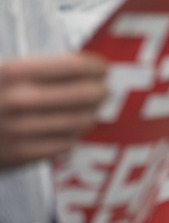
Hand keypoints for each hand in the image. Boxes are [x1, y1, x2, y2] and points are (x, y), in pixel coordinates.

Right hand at [0, 53, 107, 168]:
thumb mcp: (2, 72)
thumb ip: (38, 68)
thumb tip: (87, 67)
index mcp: (13, 71)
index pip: (76, 66)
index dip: (96, 67)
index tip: (102, 68)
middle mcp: (19, 100)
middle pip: (88, 94)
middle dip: (102, 90)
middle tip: (104, 89)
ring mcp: (21, 131)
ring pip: (82, 121)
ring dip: (91, 114)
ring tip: (90, 110)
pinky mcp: (21, 156)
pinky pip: (66, 145)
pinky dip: (72, 136)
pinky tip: (67, 130)